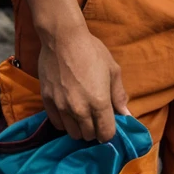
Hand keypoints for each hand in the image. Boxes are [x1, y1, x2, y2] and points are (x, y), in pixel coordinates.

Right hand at [38, 25, 130, 142]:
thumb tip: (126, 114)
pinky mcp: (47, 101)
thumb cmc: (91, 50)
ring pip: (73, 133)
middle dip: (95, 130)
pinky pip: (57, 124)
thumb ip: (119, 95)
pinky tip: (68, 111)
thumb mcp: (112, 69)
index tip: (107, 124)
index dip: (109, 132)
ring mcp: (62, 106)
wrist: (62, 37)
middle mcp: (80, 109)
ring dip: (79, 128)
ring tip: (81, 115)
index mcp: (99, 102)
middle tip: (94, 117)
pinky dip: (64, 122)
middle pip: (89, 136)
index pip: (106, 134)